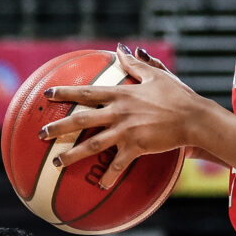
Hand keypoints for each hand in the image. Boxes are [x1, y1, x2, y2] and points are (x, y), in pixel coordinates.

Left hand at [38, 45, 205, 189]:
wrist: (195, 118)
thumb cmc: (178, 96)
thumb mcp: (156, 75)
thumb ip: (135, 65)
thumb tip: (122, 48)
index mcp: (121, 94)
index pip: (87, 92)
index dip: (65, 93)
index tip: (46, 95)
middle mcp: (119, 112)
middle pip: (81, 119)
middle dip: (59, 127)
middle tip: (40, 134)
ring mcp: (126, 131)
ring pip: (93, 144)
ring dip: (73, 155)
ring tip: (56, 163)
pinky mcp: (136, 147)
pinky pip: (118, 164)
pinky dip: (108, 175)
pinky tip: (100, 186)